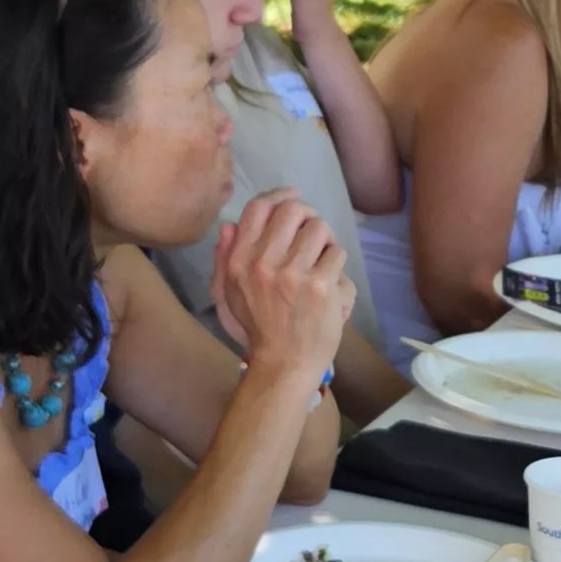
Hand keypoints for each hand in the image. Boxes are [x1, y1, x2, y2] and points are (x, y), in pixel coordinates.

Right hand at [210, 190, 352, 380]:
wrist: (282, 365)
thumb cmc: (255, 330)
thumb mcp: (226, 296)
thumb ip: (222, 258)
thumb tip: (228, 224)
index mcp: (239, 261)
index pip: (258, 208)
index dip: (279, 195)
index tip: (293, 196)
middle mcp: (263, 262)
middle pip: (293, 210)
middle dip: (307, 218)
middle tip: (312, 235)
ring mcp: (294, 274)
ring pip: (319, 229)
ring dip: (325, 241)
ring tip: (322, 260)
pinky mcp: (321, 287)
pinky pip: (337, 254)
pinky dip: (337, 265)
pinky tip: (331, 281)